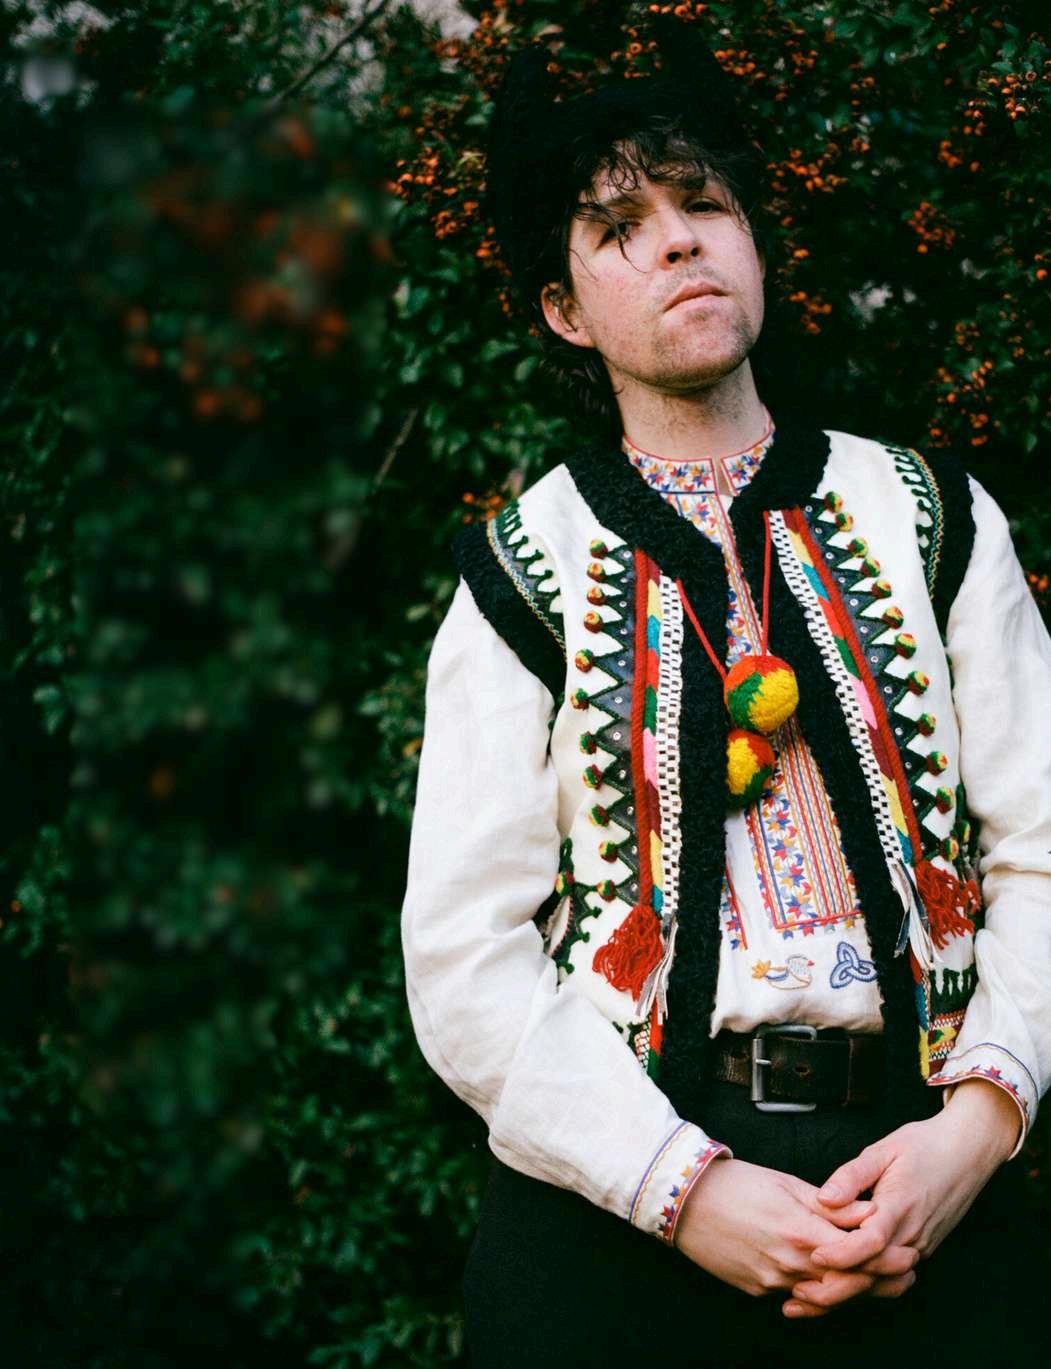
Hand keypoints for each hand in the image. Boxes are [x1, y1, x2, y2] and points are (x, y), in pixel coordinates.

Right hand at [673, 1156, 884, 1305]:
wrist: (684, 1200)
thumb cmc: (735, 1183)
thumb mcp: (787, 1183)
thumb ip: (832, 1204)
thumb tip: (871, 1211)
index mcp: (802, 1231)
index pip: (859, 1255)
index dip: (888, 1258)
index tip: (907, 1253)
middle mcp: (791, 1263)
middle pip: (847, 1284)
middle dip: (878, 1280)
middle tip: (901, 1272)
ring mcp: (772, 1281)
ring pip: (823, 1294)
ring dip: (848, 1286)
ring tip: (866, 1273)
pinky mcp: (757, 1289)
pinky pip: (794, 1294)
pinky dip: (813, 1288)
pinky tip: (821, 1274)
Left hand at [785, 1080, 1019, 1318]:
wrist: (968, 1151)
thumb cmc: (924, 1145)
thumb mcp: (883, 1149)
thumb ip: (851, 1176)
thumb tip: (824, 1198)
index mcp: (900, 1205)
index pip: (871, 1243)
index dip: (842, 1254)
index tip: (814, 1256)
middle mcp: (913, 1233)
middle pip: (875, 1274)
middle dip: (837, 1288)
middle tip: (799, 1292)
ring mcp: (921, 1245)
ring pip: (884, 1281)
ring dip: (850, 1292)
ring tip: (813, 1296)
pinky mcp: (923, 1248)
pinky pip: (894, 1276)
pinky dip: (869, 1284)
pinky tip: (843, 1285)